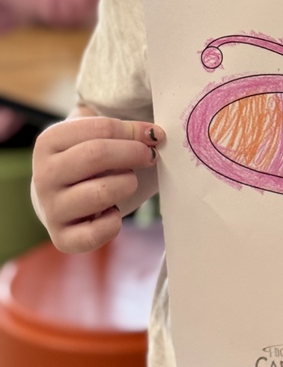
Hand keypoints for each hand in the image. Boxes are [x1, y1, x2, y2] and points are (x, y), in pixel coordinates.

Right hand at [32, 112, 163, 252]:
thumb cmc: (86, 160)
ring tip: (128, 182)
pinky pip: (96, 234)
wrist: (60, 196)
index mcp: (49, 142)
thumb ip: (125, 131)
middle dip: (133, 153)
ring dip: (127, 184)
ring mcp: (51, 209)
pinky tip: (114, 211)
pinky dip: (114, 223)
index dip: (134, 131)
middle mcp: (44, 176)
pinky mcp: (62, 238)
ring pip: (101, 193)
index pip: (101, 128)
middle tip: (149, 156)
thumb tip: (154, 135)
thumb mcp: (97, 136)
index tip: (152, 135)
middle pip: (97, 155)